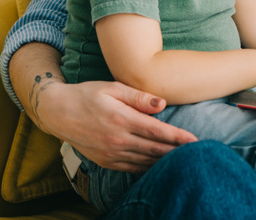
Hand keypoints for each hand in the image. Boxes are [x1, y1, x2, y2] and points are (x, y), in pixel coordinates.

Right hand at [36, 80, 197, 172]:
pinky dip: (147, 167)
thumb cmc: (88, 95)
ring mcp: (110, 153)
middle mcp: (117, 140)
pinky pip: (132, 167)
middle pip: (154, 150)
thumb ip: (138, 97)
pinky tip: (159, 164)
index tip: (195, 140)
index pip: (156, 131)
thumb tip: (162, 104)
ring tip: (184, 159)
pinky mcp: (105, 161)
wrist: (58, 113)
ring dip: (164, 161)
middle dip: (177, 152)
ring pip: (144, 161)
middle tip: (197, 152)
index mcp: (121, 119)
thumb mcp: (112, 88)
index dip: (178, 137)